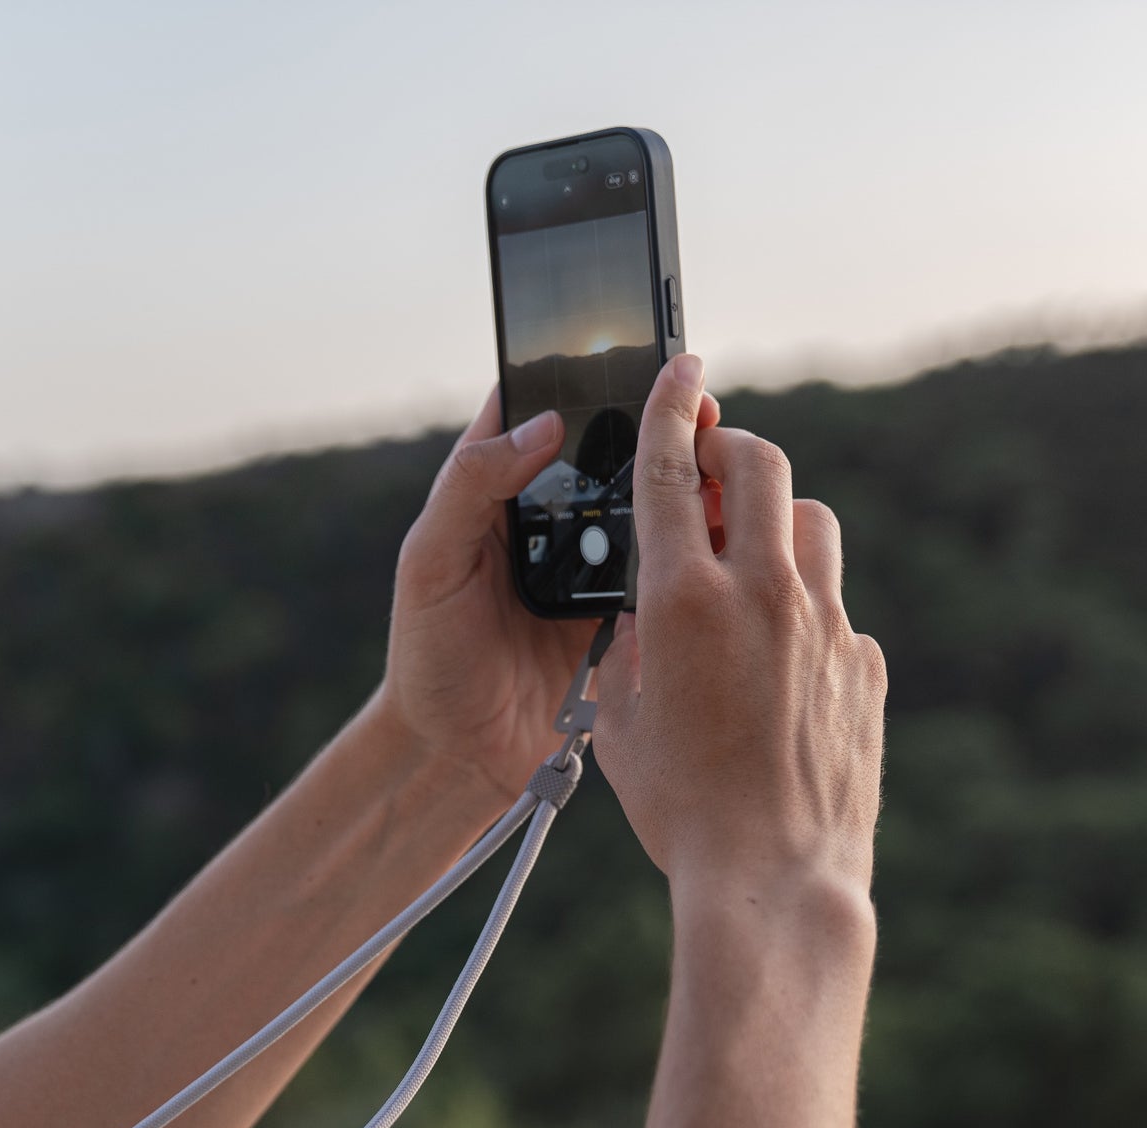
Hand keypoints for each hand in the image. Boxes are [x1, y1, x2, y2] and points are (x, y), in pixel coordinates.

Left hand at [379, 387, 718, 807]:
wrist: (455, 753)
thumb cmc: (427, 653)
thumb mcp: (430, 561)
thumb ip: (473, 485)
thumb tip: (543, 426)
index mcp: (499, 492)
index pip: (544, 412)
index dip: (584, 378)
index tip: (633, 354)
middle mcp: (553, 522)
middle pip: (614, 456)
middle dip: (658, 431)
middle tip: (701, 414)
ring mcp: (594, 569)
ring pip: (650, 510)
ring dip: (685, 489)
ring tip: (719, 468)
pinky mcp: (624, 617)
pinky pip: (667, 576)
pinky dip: (693, 556)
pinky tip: (720, 537)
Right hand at [595, 355, 886, 899]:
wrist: (773, 877)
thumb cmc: (681, 809)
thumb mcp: (619, 724)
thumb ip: (625, 652)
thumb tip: (641, 619)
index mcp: (683, 601)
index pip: (672, 469)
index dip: (671, 405)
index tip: (681, 368)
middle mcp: (762, 595)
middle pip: (762, 466)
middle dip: (733, 448)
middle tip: (713, 465)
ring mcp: (826, 626)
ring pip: (811, 524)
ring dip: (776, 522)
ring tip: (749, 562)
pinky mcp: (865, 664)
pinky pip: (835, 607)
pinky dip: (805, 609)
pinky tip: (781, 662)